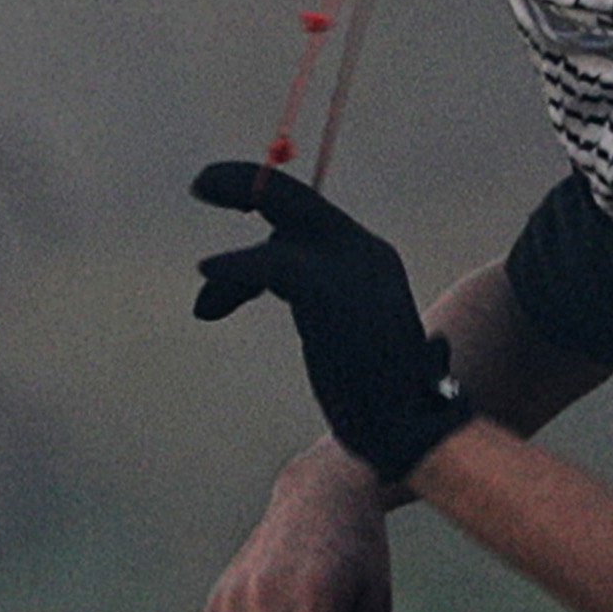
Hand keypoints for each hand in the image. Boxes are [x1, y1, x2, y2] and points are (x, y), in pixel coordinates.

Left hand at [191, 160, 471, 480]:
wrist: (412, 427)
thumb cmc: (374, 398)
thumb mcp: (340, 336)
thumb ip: (307, 303)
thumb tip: (235, 291)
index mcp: (371, 258)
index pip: (308, 217)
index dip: (263, 208)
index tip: (230, 214)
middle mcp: (364, 251)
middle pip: (292, 199)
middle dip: (242, 184)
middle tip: (200, 184)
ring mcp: (350, 267)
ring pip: (275, 236)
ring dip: (233, 271)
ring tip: (206, 308)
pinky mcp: (328, 290)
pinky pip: (269, 265)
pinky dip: (234, 270)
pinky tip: (209, 276)